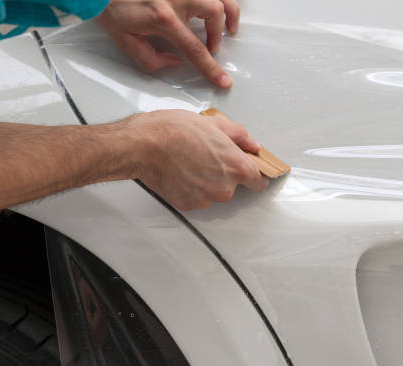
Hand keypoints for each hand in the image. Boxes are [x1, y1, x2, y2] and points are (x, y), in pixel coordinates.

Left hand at [95, 0, 239, 87]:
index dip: (211, 68)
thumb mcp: (126, 41)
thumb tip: (175, 63)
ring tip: (227, 23)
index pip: (195, 49)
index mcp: (164, 19)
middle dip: (217, 32)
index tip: (223, 80)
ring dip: (227, 10)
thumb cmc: (111, 8)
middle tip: (212, 44)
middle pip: (214, 12)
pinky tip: (216, 6)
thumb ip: (152, 59)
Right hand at [126, 110, 268, 210]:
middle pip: (234, 186)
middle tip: (208, 156)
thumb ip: (239, 136)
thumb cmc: (174, 131)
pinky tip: (181, 171)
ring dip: (207, 182)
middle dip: (225, 173)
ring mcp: (205, 199)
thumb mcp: (214, 124)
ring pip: (213, 193)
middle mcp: (224, 188)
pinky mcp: (187, 204)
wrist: (143, 145)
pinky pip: (196, 198)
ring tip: (190, 162)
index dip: (257, 176)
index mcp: (236, 167)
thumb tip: (252, 144)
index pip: (259, 182)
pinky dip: (191, 188)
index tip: (253, 173)